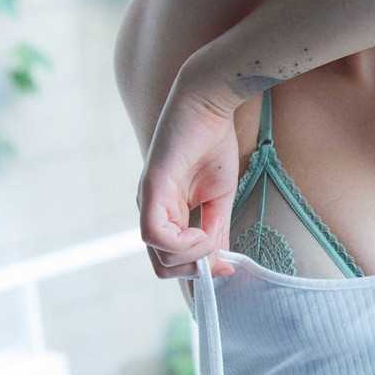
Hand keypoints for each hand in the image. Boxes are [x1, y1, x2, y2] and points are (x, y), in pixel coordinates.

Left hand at [136, 66, 240, 281]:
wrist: (210, 104)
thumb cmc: (213, 143)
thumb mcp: (219, 198)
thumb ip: (216, 230)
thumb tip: (221, 265)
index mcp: (166, 212)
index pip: (171, 259)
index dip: (198, 271)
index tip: (226, 269)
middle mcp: (152, 209)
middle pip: (162, 265)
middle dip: (194, 269)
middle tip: (218, 258)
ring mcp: (148, 200)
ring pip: (158, 255)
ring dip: (191, 257)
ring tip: (210, 239)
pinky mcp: (151, 189)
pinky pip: (154, 234)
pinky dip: (182, 243)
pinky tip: (202, 232)